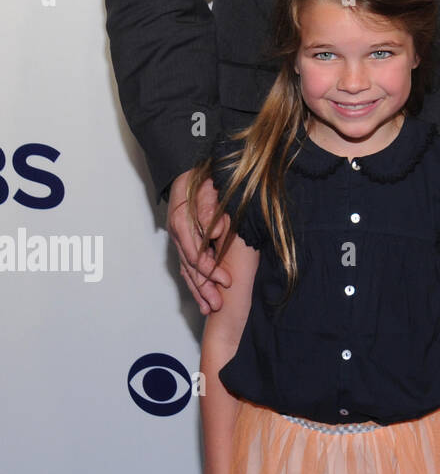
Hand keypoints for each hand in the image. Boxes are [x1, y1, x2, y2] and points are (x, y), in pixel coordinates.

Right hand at [169, 169, 230, 314]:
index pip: (196, 254)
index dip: (212, 270)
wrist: (187, 165)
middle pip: (190, 267)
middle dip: (205, 288)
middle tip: (219, 304)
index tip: (227, 281)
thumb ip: (211, 207)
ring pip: (187, 269)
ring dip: (199, 290)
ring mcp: (179, 237)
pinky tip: (202, 296)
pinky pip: (187, 265)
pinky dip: (195, 281)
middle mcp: (178, 233)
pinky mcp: (184, 239)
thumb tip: (216, 231)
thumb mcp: (208, 184)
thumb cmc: (201, 174)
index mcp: (183, 222)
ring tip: (210, 308)